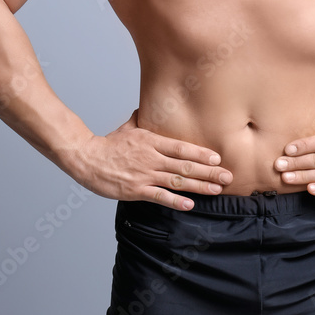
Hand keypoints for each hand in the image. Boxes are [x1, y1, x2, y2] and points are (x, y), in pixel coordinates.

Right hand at [65, 109, 232, 208]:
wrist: (86, 158)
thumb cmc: (108, 144)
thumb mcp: (127, 127)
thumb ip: (141, 120)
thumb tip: (147, 109)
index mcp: (151, 141)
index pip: (181, 147)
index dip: (201, 153)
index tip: (218, 158)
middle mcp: (151, 158)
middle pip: (185, 165)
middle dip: (209, 171)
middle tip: (228, 176)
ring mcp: (144, 174)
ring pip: (177, 181)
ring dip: (199, 186)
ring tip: (217, 189)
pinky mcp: (136, 190)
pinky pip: (159, 196)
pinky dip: (175, 201)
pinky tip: (190, 205)